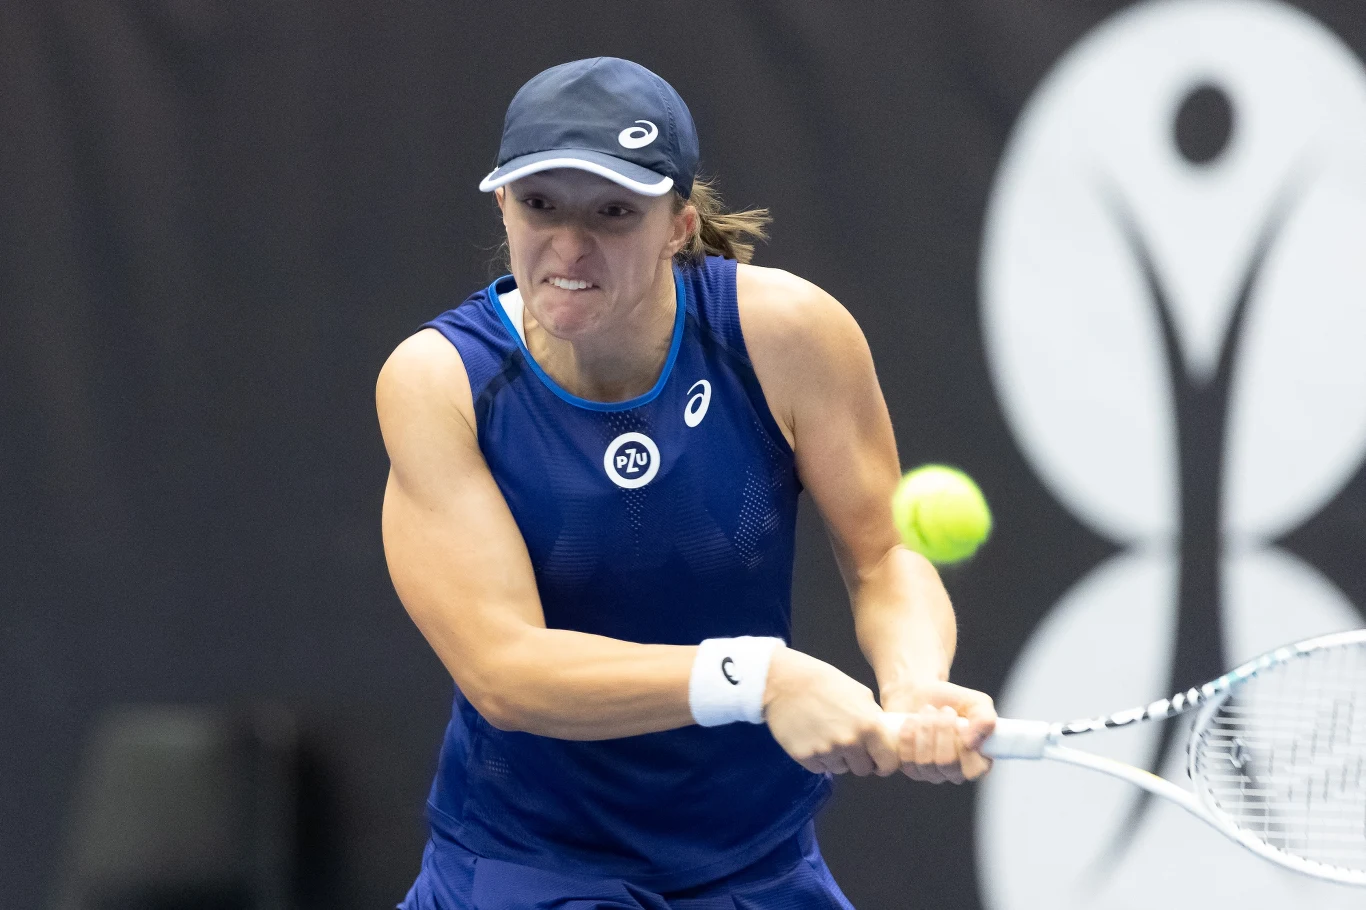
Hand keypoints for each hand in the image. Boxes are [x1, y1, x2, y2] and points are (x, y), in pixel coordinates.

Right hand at [763, 648, 900, 776]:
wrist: (785, 681)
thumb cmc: (823, 682)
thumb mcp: (858, 692)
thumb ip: (873, 716)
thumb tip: (883, 734)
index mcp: (868, 725)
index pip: (887, 762)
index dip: (883, 763)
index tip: (877, 761)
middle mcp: (849, 742)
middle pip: (862, 770)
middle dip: (857, 760)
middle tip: (847, 744)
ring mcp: (826, 751)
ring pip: (840, 768)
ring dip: (836, 758)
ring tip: (825, 734)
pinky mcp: (805, 757)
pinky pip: (819, 767)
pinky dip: (818, 758)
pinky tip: (811, 738)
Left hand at [882, 680, 995, 782]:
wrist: (918, 693)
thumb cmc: (950, 700)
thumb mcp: (976, 702)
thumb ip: (985, 719)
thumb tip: (972, 743)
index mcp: (978, 761)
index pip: (974, 769)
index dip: (964, 744)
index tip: (959, 720)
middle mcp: (955, 773)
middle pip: (947, 762)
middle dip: (942, 729)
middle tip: (943, 709)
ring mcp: (932, 773)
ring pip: (926, 761)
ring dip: (925, 729)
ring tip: (928, 711)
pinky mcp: (911, 769)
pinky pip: (907, 759)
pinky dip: (909, 735)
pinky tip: (912, 720)